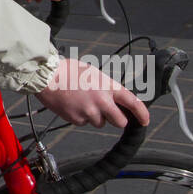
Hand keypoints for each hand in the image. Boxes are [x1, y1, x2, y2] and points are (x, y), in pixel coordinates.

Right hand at [35, 58, 150, 128]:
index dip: (142, 114)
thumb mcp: (94, 74)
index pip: (133, 102)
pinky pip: (84, 123)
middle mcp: (101, 101)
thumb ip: (107, 88)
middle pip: (120, 122)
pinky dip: (81, 117)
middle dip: (116, 119)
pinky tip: (73, 105)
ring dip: (95, 116)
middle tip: (108, 112)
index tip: (145, 120)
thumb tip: (115, 101)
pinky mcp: (77, 119)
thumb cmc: (69, 71)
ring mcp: (89, 112)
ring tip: (82, 102)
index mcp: (108, 86)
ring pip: (100, 123)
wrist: (47, 76)